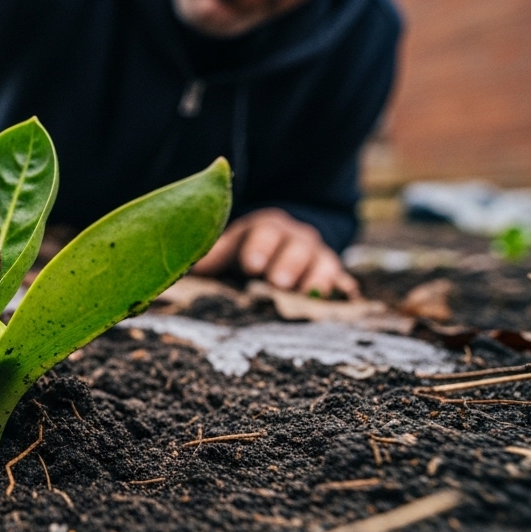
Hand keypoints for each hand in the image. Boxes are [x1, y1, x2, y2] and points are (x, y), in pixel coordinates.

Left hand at [191, 208, 359, 297]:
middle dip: (288, 264)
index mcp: (267, 228)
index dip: (259, 247)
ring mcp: (318, 256)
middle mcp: (296, 238)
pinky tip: (334, 303)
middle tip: (278, 282)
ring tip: (305, 296)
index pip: (265, 232)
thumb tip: (190, 269)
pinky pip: (340, 281)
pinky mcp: (332, 275)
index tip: (251, 265)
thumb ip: (213, 257)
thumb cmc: (247, 252)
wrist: (283, 247)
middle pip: (296, 247)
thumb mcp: (230, 249)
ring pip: (322, 262)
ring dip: (315, 279)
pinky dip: (339, 291)